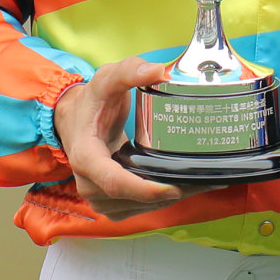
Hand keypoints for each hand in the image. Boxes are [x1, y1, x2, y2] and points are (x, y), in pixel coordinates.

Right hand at [52, 57, 216, 220]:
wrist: (75, 119)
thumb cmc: (91, 101)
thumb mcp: (106, 79)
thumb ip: (129, 71)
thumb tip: (157, 71)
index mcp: (86, 156)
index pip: (114, 182)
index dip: (144, 190)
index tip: (173, 187)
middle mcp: (89, 183)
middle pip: (131, 199)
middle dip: (169, 194)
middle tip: (205, 181)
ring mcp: (99, 196)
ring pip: (138, 208)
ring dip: (169, 200)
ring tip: (201, 183)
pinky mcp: (111, 202)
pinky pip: (138, 209)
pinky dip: (162, 201)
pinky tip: (185, 187)